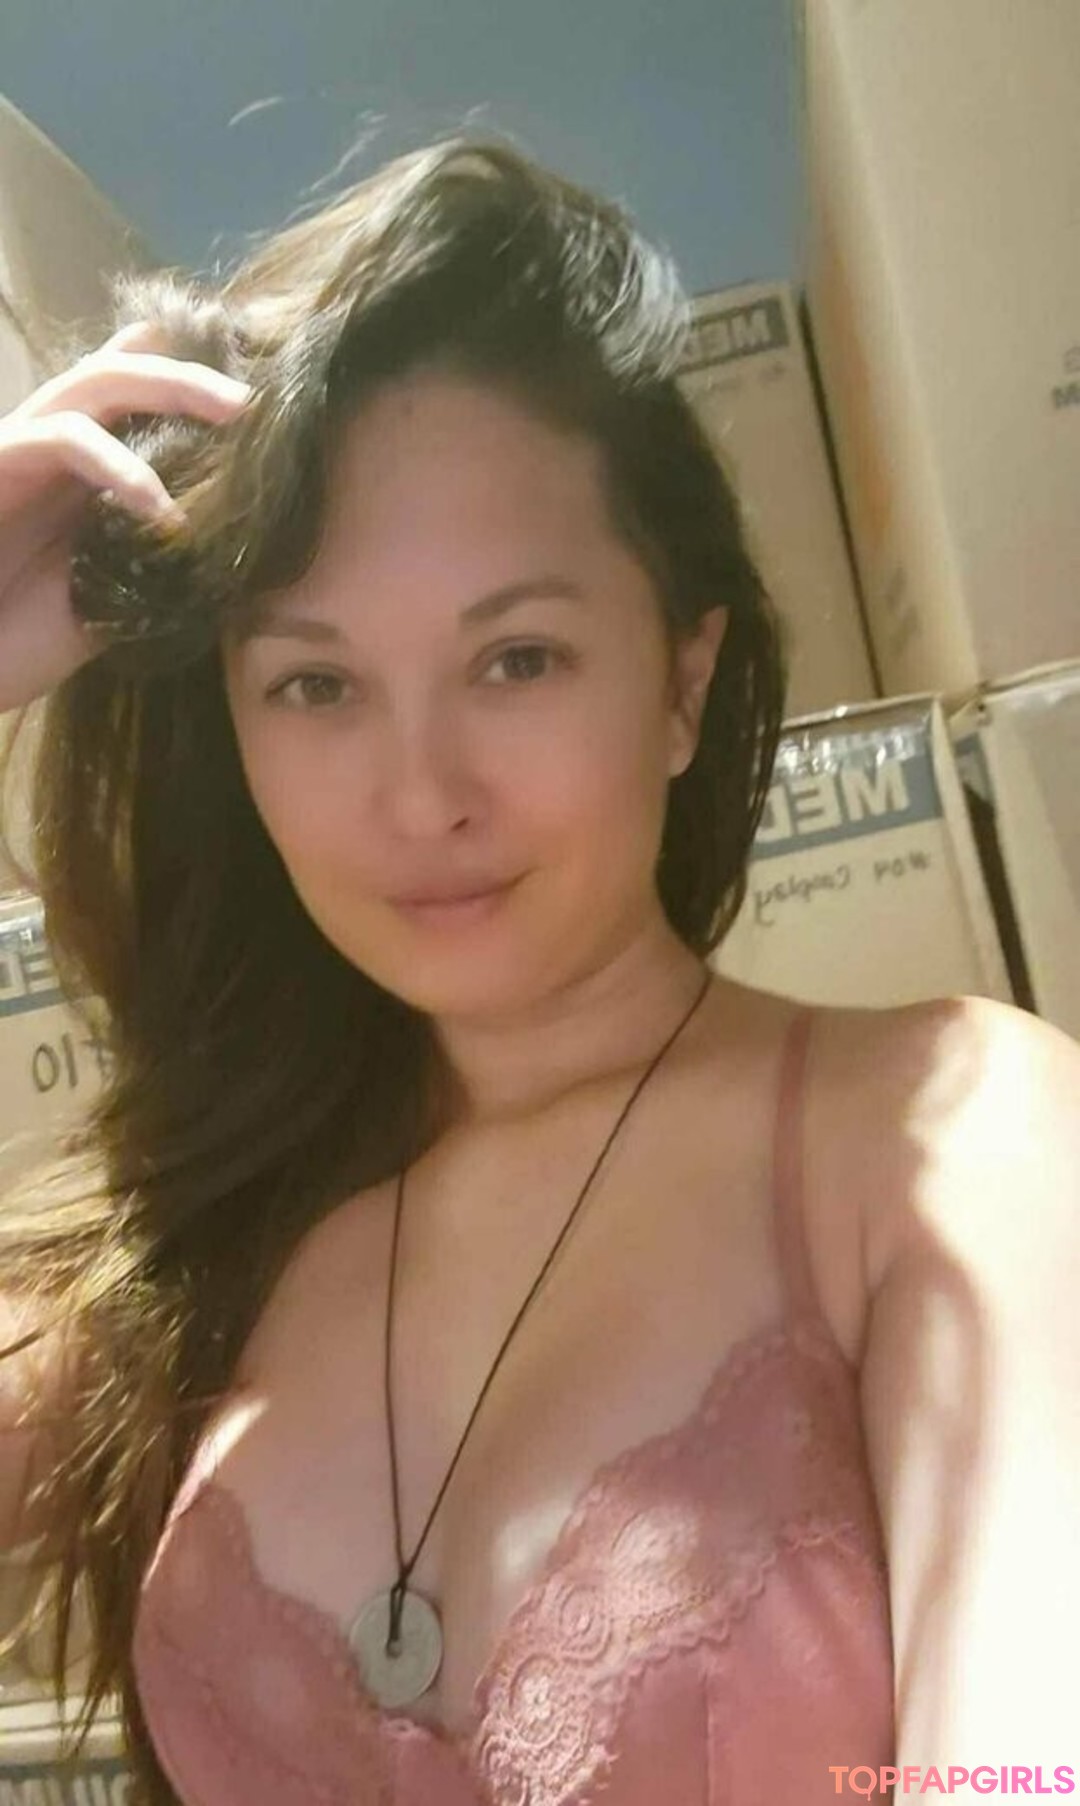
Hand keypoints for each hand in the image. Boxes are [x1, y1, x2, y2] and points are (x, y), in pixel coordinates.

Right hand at [0, 320, 249, 711]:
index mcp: (82, 471)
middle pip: (124, 373)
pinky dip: (120, 466)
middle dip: (193, 376)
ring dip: (170, 388)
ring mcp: (20, 448)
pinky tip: (161, 509)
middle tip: (256, 400)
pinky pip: (62, 438)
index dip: (190, 387)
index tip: (258, 404)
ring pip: (96, 381)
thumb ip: (157, 573)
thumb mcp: (110, 606)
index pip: (136, 402)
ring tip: (232, 418)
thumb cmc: (14, 637)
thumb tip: (229, 574)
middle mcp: (52, 447)